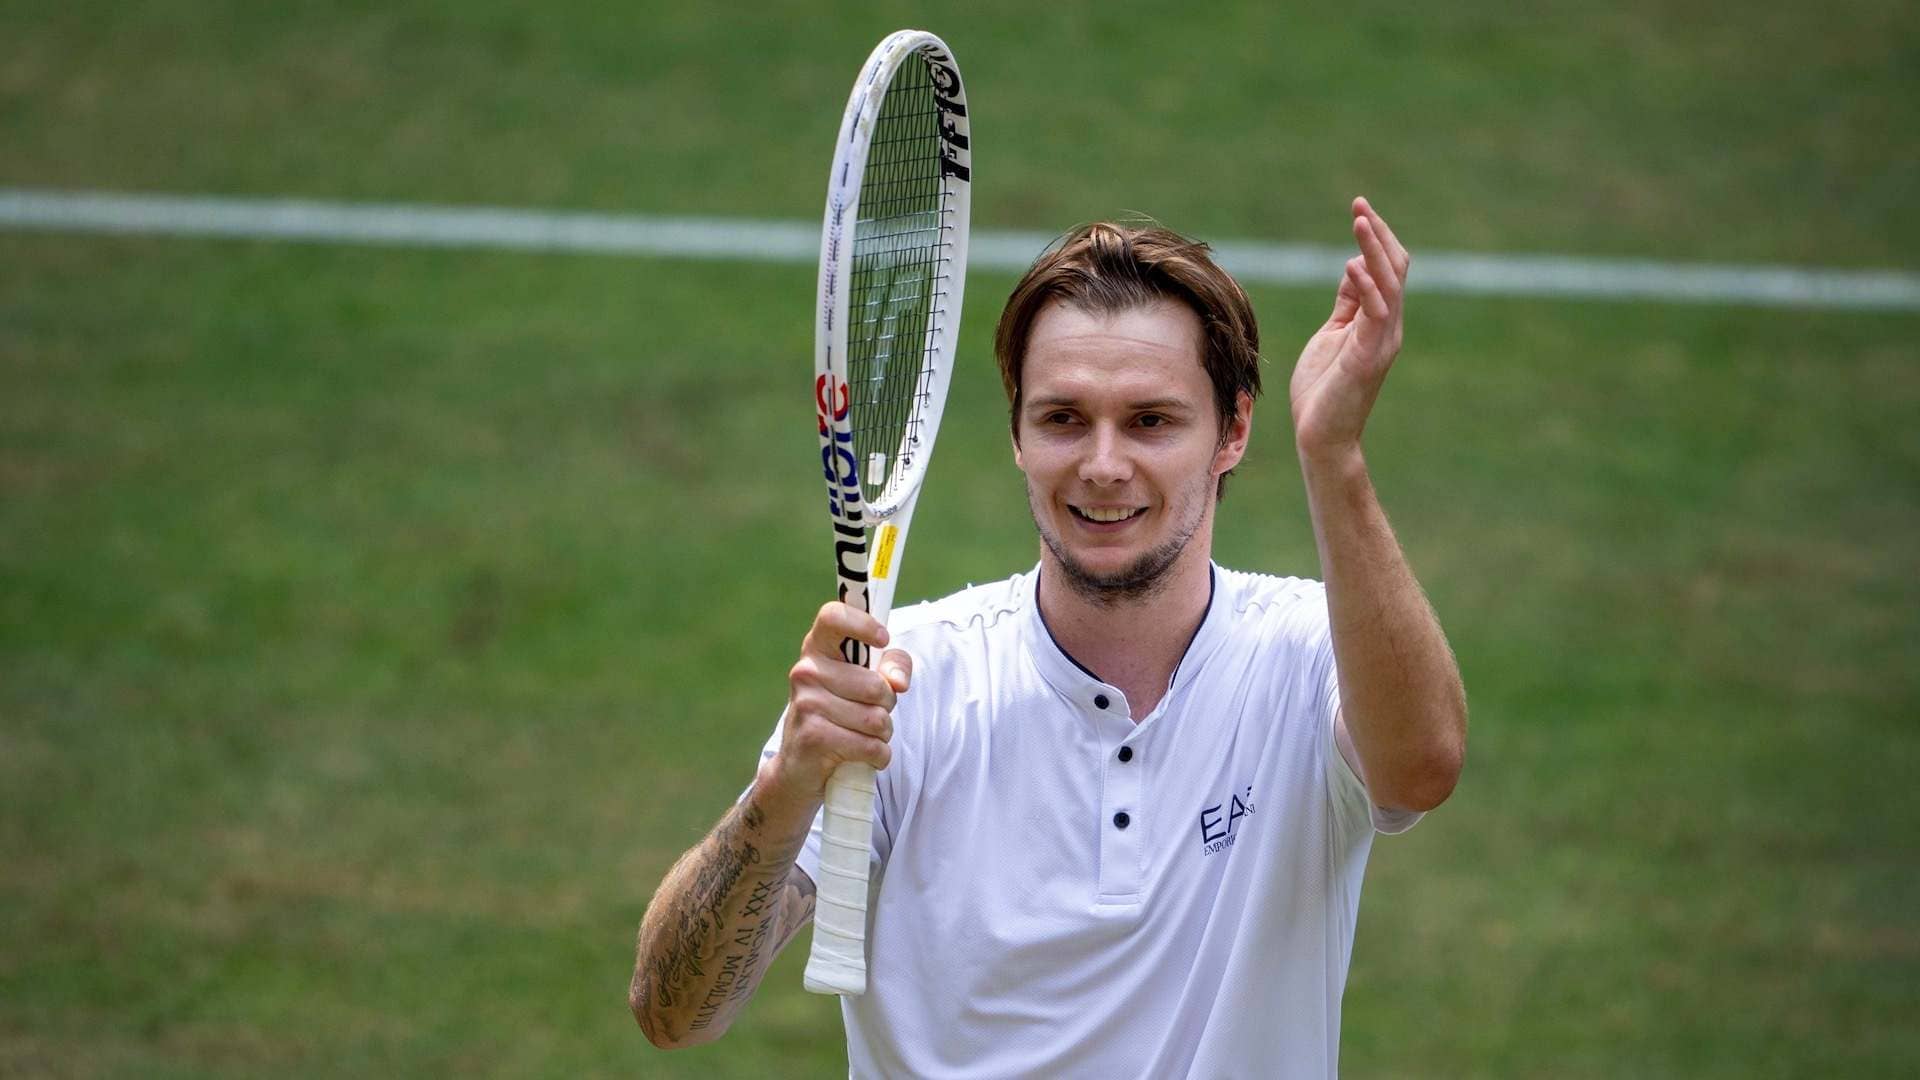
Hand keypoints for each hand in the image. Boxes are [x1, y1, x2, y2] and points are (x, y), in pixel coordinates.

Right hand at [766, 601, 912, 800]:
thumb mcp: (867, 683)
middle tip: (871, 712)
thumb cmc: (841, 713)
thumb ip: (892, 667)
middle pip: (876, 685)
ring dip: (883, 734)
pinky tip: (865, 755)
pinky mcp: (812, 737)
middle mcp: (806, 671)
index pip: (833, 616)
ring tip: (865, 735)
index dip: (862, 624)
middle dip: (887, 705)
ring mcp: (806, 703)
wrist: (800, 766)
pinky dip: (878, 755)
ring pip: (876, 719)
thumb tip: (898, 682)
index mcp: (818, 647)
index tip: (883, 639)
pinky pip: (870, 745)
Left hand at [1290, 197, 1410, 461]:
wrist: (1322, 436)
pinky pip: (1376, 315)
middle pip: (1395, 270)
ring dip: (1374, 251)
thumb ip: (1347, 304)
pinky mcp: (1368, 357)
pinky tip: (1354, 266)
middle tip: (1360, 204)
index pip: (1386, 269)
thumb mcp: (1333, 334)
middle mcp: (1387, 327)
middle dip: (1378, 234)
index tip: (1359, 207)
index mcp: (1377, 320)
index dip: (1375, 238)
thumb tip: (1355, 268)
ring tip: (1360, 221)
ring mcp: (1381, 342)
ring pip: (1389, 285)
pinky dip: (1368, 288)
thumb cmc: (1323, 390)